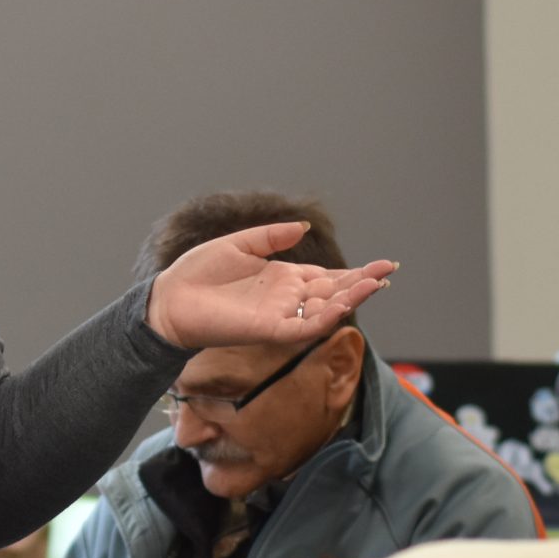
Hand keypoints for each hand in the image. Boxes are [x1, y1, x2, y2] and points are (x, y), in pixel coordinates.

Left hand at [144, 222, 395, 349]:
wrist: (169, 300)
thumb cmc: (197, 274)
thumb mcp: (238, 245)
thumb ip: (271, 237)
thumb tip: (302, 227)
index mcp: (281, 279)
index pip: (326, 277)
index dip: (353, 273)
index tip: (381, 266)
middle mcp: (286, 299)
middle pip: (333, 292)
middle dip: (362, 282)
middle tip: (389, 271)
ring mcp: (280, 315)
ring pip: (325, 309)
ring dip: (351, 297)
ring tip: (376, 282)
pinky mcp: (269, 330)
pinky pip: (305, 326)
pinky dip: (326, 316)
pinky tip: (345, 302)